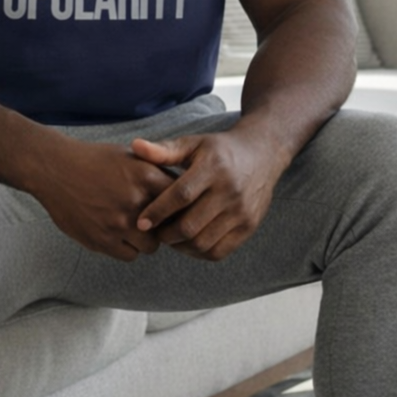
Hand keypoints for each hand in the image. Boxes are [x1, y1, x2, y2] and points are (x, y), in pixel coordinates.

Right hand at [30, 140, 176, 261]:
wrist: (54, 169)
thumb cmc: (93, 160)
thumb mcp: (128, 155)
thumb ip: (154, 171)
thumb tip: (181, 187)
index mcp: (145, 175)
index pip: (179, 199)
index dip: (178, 206)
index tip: (174, 208)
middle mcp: (135, 201)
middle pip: (168, 227)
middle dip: (164, 226)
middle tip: (155, 222)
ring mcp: (118, 223)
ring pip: (151, 246)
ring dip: (145, 239)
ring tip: (134, 227)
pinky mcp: (101, 240)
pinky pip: (129, 255)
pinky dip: (127, 247)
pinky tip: (118, 233)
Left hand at [130, 130, 283, 260]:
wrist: (262, 155)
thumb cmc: (219, 150)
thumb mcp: (194, 143)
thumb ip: (165, 150)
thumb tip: (135, 146)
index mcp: (213, 167)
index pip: (181, 195)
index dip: (158, 211)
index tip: (141, 222)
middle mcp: (230, 191)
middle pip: (191, 225)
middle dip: (166, 233)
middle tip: (154, 231)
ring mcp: (242, 212)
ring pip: (203, 242)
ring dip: (180, 245)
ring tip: (169, 235)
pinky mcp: (249, 227)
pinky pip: (219, 251)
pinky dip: (198, 252)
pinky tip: (188, 242)